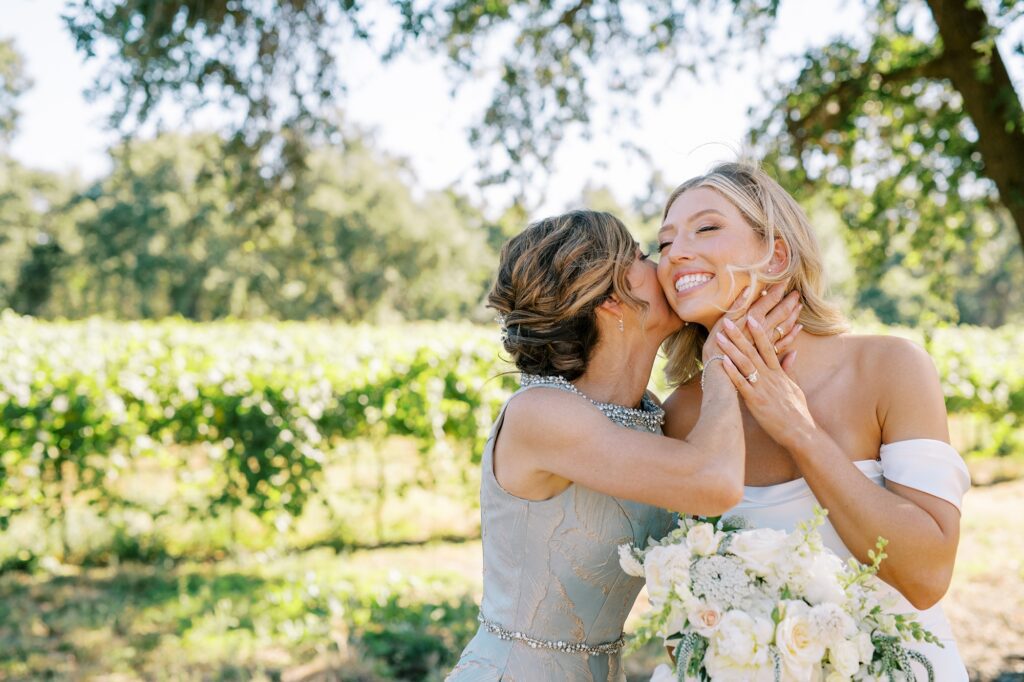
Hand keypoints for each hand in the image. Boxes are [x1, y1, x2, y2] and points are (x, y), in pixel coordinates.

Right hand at [703, 283, 801, 361]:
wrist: (721, 375)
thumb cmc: (716, 348)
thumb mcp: (722, 324)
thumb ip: (736, 307)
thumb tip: (748, 289)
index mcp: (752, 319)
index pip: (769, 300)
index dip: (778, 289)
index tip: (787, 278)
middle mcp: (763, 330)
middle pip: (781, 312)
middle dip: (789, 301)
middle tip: (796, 292)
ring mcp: (767, 343)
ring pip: (785, 326)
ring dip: (792, 315)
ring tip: (798, 306)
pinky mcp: (768, 355)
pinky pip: (785, 342)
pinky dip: (792, 334)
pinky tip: (798, 329)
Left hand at [715, 313, 815, 449]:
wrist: (801, 432)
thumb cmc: (797, 412)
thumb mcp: (795, 387)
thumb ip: (790, 369)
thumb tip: (792, 352)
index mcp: (778, 373)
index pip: (768, 346)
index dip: (758, 331)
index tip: (749, 316)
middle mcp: (770, 377)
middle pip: (753, 351)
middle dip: (740, 334)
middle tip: (728, 319)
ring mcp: (762, 388)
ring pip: (745, 364)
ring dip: (731, 348)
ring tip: (719, 335)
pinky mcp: (755, 401)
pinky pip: (741, 384)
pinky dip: (732, 372)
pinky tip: (722, 361)